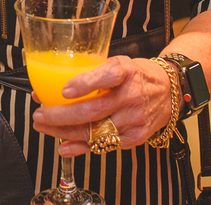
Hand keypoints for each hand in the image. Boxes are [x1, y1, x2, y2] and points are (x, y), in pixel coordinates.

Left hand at [30, 55, 173, 154]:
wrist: (169, 91)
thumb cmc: (137, 75)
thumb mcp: (117, 63)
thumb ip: (88, 73)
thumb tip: (49, 84)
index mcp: (125, 72)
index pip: (107, 75)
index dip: (85, 84)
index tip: (64, 89)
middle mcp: (130, 96)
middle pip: (92, 110)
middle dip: (60, 115)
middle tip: (40, 114)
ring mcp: (133, 119)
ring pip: (94, 131)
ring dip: (64, 132)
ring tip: (45, 126)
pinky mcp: (135, 137)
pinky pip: (104, 146)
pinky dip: (81, 148)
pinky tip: (64, 146)